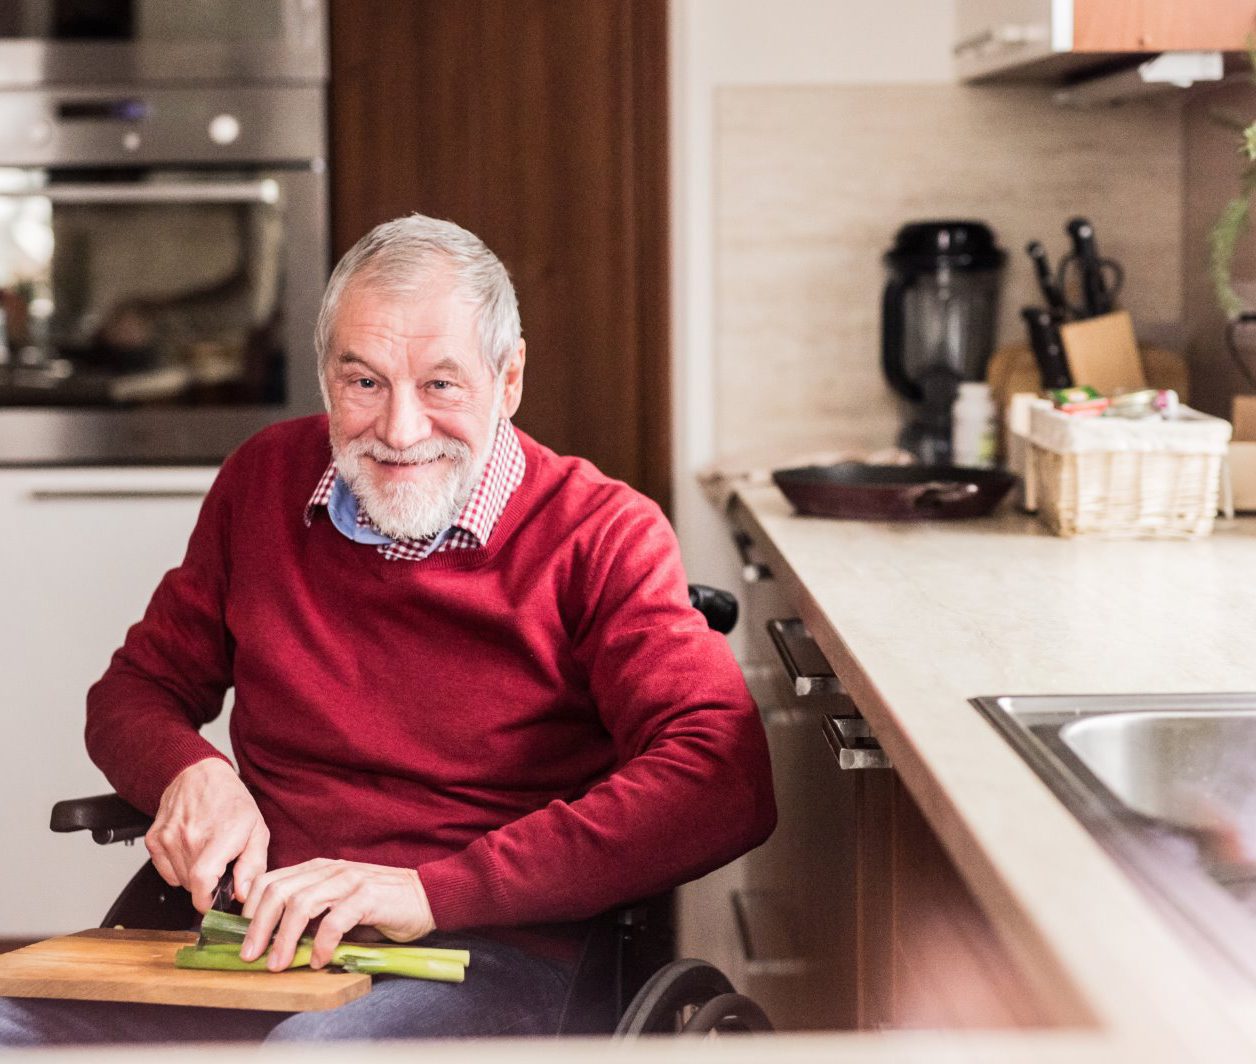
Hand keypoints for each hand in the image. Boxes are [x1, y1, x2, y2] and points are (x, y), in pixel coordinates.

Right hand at [145, 757, 269, 912]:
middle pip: (192, 885)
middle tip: (220, 867)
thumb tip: (242, 894)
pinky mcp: (154, 838)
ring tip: (206, 852)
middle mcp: (189, 837)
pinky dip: (177, 868)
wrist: (200, 774)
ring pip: (179, 879)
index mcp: (218, 836)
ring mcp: (168, 837)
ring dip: (193, 876)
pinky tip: (190, 850)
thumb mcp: (256, 830)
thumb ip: (253, 866)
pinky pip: (164, 871)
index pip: (202, 882)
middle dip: (208, 885)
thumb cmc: (232, 801)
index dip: (207, 901)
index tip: (214, 903)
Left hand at [239, 859, 434, 969]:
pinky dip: (322, 943)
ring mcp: (350, 880)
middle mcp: (331, 870)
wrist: (428, 896)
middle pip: (279, 891)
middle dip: (259, 926)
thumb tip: (275, 942)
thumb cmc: (382, 905)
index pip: (271, 881)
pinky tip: (320, 960)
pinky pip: (336, 920)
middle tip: (251, 956)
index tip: (243, 937)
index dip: (251, 909)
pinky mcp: (369, 897)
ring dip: (285, 938)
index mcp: (319, 868)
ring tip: (278, 963)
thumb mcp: (340, 903)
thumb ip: (313, 913)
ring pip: (302, 904)